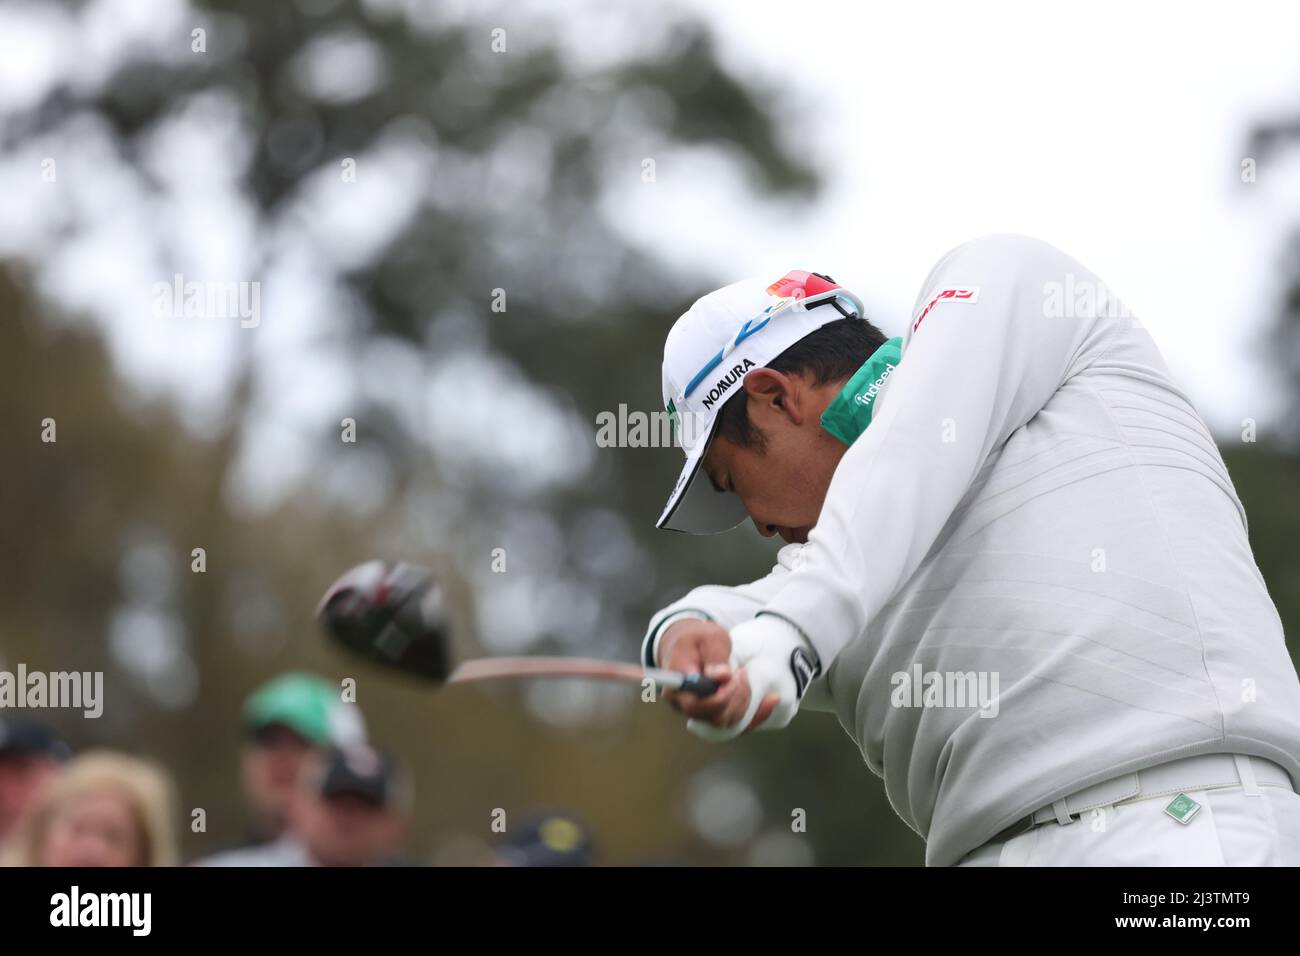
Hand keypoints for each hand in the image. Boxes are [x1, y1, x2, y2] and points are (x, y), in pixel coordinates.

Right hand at [661, 617, 808, 740]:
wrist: (690, 646)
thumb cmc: (698, 638)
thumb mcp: (708, 635)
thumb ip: (715, 654)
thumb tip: (722, 676)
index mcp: (676, 684)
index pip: (695, 705)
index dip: (720, 697)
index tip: (733, 675)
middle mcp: (683, 705)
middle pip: (713, 717)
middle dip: (736, 698)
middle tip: (742, 673)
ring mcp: (698, 713)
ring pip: (726, 723)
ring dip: (744, 703)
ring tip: (744, 677)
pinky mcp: (713, 716)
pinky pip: (736, 726)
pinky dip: (757, 715)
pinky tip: (772, 700)